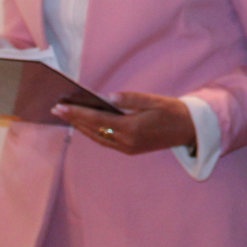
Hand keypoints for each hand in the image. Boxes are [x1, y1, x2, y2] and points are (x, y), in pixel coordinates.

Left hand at [53, 92, 196, 155]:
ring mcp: (128, 147)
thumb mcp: (154, 100)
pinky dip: (92, 133)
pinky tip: (85, 125)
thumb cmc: (173, 111)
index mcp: (132, 127)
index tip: (61, 107)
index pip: (97, 119)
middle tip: (56, 109)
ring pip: (97, 138)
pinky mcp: (130, 149)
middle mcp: (127, 141)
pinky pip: (105, 141)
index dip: (77, 113)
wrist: (189, 130)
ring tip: (67, 117)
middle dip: (74, 120)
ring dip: (81, 128)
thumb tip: (108, 97)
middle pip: (93, 130)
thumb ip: (131, 99)